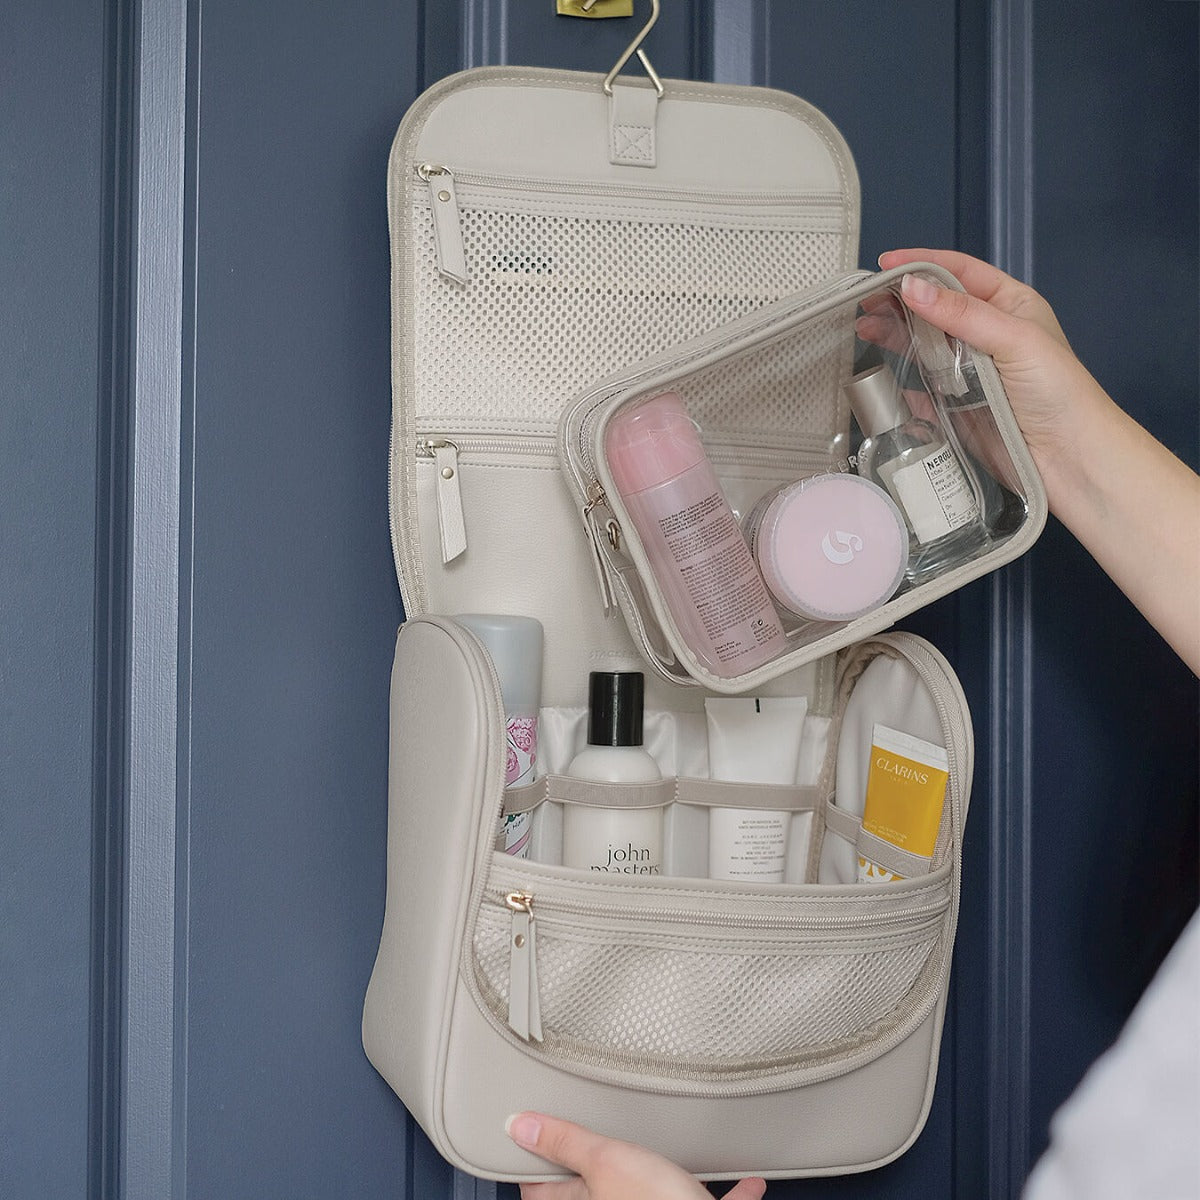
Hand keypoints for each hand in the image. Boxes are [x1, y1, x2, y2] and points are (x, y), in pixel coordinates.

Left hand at [507, 1111, 766, 1199]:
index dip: (534, 1161)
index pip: (539, 1189)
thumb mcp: (605, 1161)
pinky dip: (724, 1197)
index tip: (532, 1135)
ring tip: (665, 1161)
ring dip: (662, 1182)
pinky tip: (745, 1185)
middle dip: (601, 1172)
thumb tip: (516, 1126)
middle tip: (596, 1139)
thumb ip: (563, 1143)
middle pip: (596, 1195)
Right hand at [877, 248, 1099, 490]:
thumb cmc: (1058, 392)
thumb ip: (962, 314)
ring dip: (893, 333)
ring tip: (863, 326)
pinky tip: (879, 370)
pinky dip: (898, 378)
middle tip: (865, 298)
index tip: (886, 263)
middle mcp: (987, 334)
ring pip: (923, 343)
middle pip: (935, 307)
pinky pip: (919, 386)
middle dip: (899, 299)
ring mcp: (968, 370)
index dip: (922, 264)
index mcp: (1009, 306)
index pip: (959, 273)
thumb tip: (912, 287)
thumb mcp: (1014, 339)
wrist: (1067, 459)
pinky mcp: (954, 405)